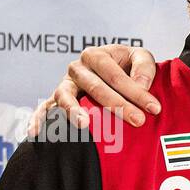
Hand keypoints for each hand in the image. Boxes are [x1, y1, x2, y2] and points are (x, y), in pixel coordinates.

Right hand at [31, 44, 159, 132]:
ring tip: (83, 124)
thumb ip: (144, 67)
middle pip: (95, 87)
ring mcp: (65, 86)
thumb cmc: (128, 66)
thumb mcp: (140, 57)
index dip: (135, 91)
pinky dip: (37, 120)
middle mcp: (77, 69)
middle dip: (118, 105)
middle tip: (138, 121)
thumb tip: (140, 86)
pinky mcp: (57, 101)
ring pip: (66, 97)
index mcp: (95, 55)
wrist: (115, 72)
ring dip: (74, 110)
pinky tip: (35, 134)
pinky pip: (44, 109)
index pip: (115, 75)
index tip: (154, 108)